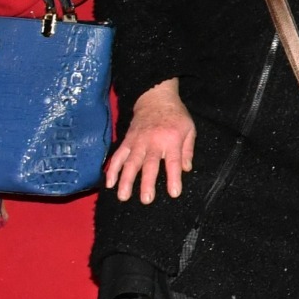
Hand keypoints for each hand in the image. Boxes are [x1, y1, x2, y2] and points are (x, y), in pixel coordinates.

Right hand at [104, 79, 194, 201]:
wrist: (155, 98)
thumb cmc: (176, 116)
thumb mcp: (189, 129)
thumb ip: (188, 150)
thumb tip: (186, 169)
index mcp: (171, 140)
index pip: (173, 161)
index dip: (174, 178)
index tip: (174, 193)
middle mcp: (153, 142)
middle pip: (149, 165)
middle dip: (147, 183)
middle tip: (146, 199)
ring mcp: (137, 142)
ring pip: (130, 163)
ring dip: (126, 180)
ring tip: (123, 196)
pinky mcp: (126, 141)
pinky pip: (117, 156)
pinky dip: (112, 170)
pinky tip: (109, 183)